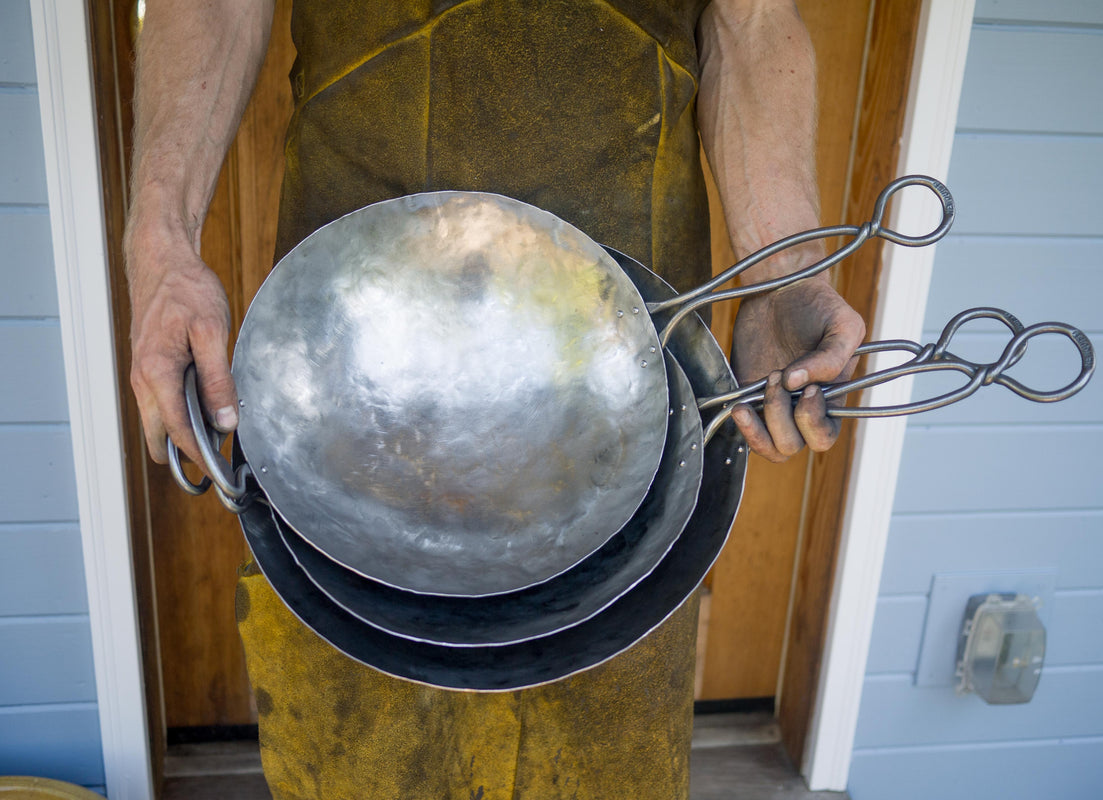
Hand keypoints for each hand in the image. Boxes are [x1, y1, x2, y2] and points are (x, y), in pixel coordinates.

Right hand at [126, 223, 237, 466]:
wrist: (162, 261)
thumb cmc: (186, 290)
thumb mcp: (211, 332)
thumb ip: (217, 379)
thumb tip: (225, 421)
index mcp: (156, 374)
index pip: (176, 432)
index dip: (199, 457)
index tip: (219, 475)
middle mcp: (142, 380)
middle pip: (159, 438)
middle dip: (185, 453)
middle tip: (221, 457)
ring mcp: (142, 376)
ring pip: (159, 423)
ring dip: (184, 433)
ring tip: (221, 430)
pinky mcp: (149, 369)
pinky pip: (161, 405)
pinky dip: (181, 414)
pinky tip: (208, 406)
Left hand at [729, 277, 864, 460]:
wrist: (782, 287)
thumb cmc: (819, 306)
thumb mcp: (843, 325)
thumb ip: (832, 357)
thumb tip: (797, 382)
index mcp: (831, 399)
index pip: (824, 436)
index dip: (813, 421)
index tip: (808, 390)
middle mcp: (802, 409)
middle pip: (793, 445)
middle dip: (782, 418)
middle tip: (777, 376)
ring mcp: (774, 405)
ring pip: (768, 446)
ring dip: (761, 426)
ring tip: (758, 391)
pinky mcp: (748, 396)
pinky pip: (745, 430)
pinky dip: (742, 426)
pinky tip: (738, 406)